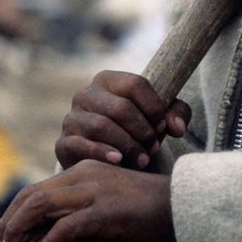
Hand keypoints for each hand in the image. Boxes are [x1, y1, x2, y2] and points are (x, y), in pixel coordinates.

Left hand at [0, 160, 173, 241]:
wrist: (183, 204)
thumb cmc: (148, 211)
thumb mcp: (108, 209)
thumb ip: (82, 222)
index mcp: (84, 170)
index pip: (37, 188)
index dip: (15, 211)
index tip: (8, 234)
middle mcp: (85, 175)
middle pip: (31, 195)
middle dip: (10, 222)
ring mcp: (94, 190)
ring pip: (39, 206)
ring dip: (19, 231)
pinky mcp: (104, 210)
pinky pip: (64, 228)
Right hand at [56, 70, 190, 169]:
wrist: (114, 161)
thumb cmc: (140, 131)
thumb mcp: (162, 118)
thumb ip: (177, 114)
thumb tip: (176, 127)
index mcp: (108, 80)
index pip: (135, 84)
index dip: (154, 107)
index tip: (164, 126)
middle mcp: (85, 94)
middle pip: (120, 108)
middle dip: (143, 131)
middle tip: (154, 147)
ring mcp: (71, 118)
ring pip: (101, 126)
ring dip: (128, 145)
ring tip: (143, 159)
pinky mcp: (63, 143)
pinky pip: (80, 145)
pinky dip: (102, 153)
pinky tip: (119, 161)